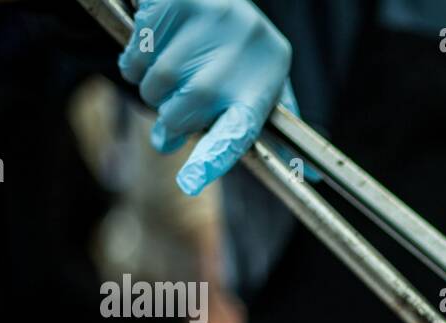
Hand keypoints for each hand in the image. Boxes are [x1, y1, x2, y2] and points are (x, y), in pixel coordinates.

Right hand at [118, 0, 293, 195]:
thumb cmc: (245, 51)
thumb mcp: (266, 83)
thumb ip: (268, 128)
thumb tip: (311, 178)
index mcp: (264, 83)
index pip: (239, 131)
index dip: (213, 158)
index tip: (190, 182)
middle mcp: (241, 53)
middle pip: (179, 115)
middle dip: (170, 119)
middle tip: (181, 104)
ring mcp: (209, 24)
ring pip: (152, 87)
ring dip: (152, 88)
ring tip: (175, 69)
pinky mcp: (176, 4)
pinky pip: (133, 57)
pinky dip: (135, 62)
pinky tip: (158, 46)